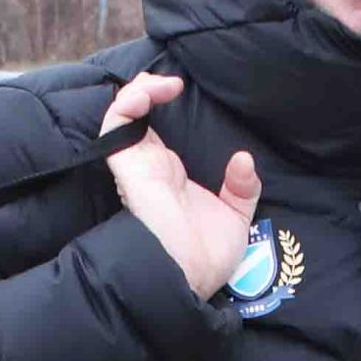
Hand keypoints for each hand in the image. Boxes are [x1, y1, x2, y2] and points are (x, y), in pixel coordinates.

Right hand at [100, 71, 260, 302]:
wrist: (187, 278)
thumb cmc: (206, 259)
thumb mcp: (236, 220)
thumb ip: (242, 189)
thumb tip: (244, 159)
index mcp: (170, 176)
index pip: (155, 131)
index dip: (159, 104)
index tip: (180, 90)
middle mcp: (150, 167)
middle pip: (134, 116)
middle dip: (146, 90)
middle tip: (170, 83)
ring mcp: (138, 165)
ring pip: (122, 114)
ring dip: (139, 90)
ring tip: (164, 84)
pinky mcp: (129, 167)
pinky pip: (115, 125)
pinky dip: (129, 101)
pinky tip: (152, 92)